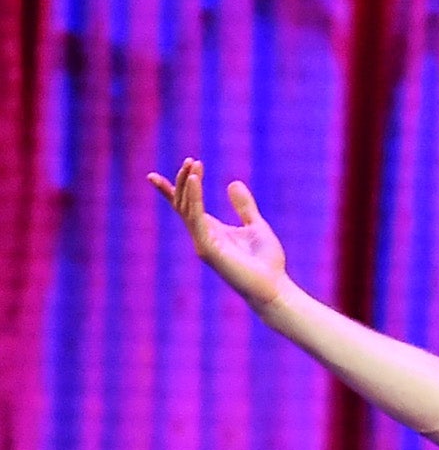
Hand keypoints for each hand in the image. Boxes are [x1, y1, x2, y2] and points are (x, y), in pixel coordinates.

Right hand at [147, 159, 290, 312]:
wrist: (274, 288)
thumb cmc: (266, 263)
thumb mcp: (256, 226)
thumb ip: (244, 207)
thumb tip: (233, 183)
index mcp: (211, 231)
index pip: (185, 207)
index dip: (169, 191)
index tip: (151, 176)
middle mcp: (202, 236)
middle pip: (184, 204)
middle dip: (183, 181)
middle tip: (190, 160)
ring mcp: (202, 243)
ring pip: (187, 208)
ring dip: (188, 185)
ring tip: (193, 165)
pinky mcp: (208, 248)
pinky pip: (196, 218)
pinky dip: (193, 198)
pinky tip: (194, 181)